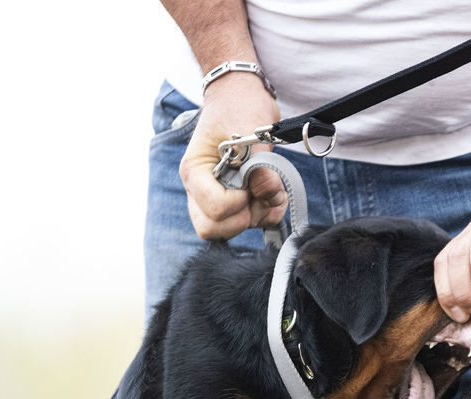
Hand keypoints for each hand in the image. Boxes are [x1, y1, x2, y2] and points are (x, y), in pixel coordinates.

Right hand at [178, 74, 284, 239]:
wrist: (243, 97)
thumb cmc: (239, 106)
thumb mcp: (250, 128)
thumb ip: (259, 162)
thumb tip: (267, 189)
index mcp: (194, 171)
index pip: (213, 208)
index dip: (239, 202)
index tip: (251, 179)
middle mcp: (200, 189)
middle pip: (212, 228)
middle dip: (243, 217)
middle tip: (260, 193)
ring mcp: (215, 197)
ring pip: (230, 229)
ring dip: (259, 214)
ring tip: (273, 187)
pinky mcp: (233, 201)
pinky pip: (248, 223)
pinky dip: (267, 214)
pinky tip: (275, 193)